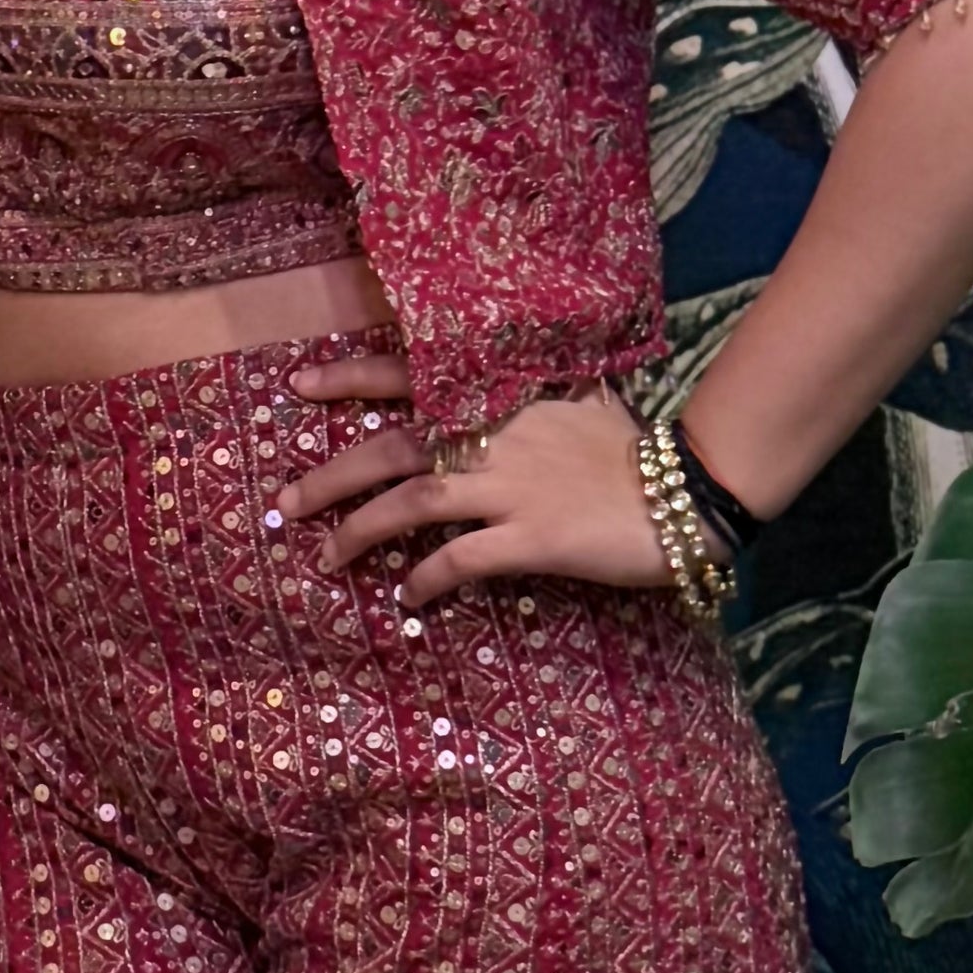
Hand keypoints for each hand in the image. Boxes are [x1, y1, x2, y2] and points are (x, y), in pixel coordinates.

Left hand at [279, 356, 669, 603]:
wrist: (688, 491)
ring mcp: (510, 487)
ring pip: (411, 504)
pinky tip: (406, 598)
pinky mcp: (530, 538)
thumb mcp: (578, 397)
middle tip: (284, 504)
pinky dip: (424, 580)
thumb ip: (530, 388)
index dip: (351, 378)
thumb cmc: (630, 449)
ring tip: (326, 558)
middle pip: (390, 450)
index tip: (297, 385)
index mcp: (499, 397)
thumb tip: (502, 374)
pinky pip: (460, 560)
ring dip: (359, 532)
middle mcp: (494, 436)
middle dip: (330, 477)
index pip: (410, 377)